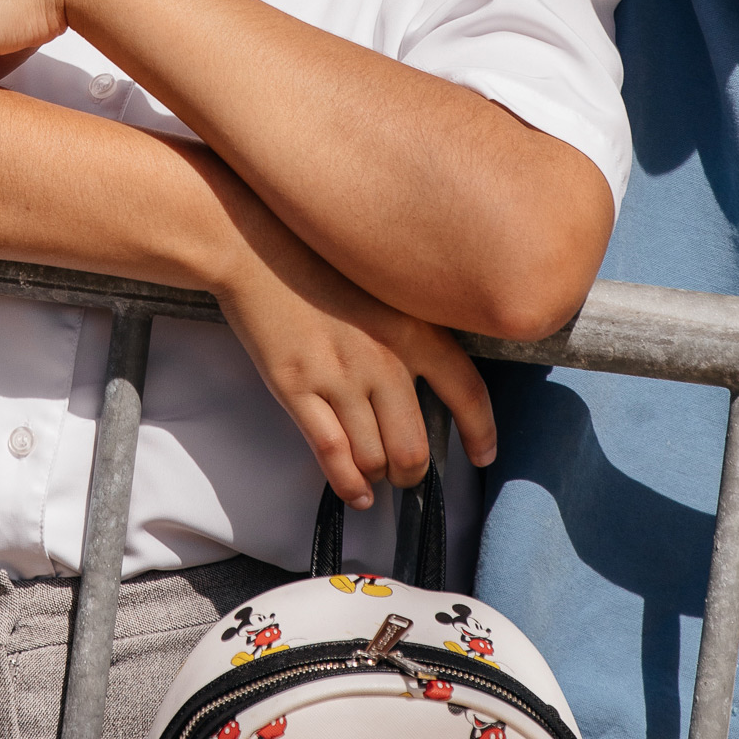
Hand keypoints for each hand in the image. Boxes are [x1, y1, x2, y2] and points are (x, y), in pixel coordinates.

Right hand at [208, 177, 495, 507]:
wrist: (255, 245)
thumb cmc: (318, 262)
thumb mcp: (385, 286)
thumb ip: (413, 331)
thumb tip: (433, 380)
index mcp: (414, 328)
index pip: (468, 393)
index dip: (480, 433)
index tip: (482, 455)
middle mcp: (384, 358)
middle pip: (415, 447)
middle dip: (412, 472)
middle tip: (406, 474)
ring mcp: (339, 377)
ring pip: (374, 457)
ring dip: (377, 475)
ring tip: (373, 474)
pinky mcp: (298, 389)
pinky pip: (332, 454)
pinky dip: (347, 483)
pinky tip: (354, 492)